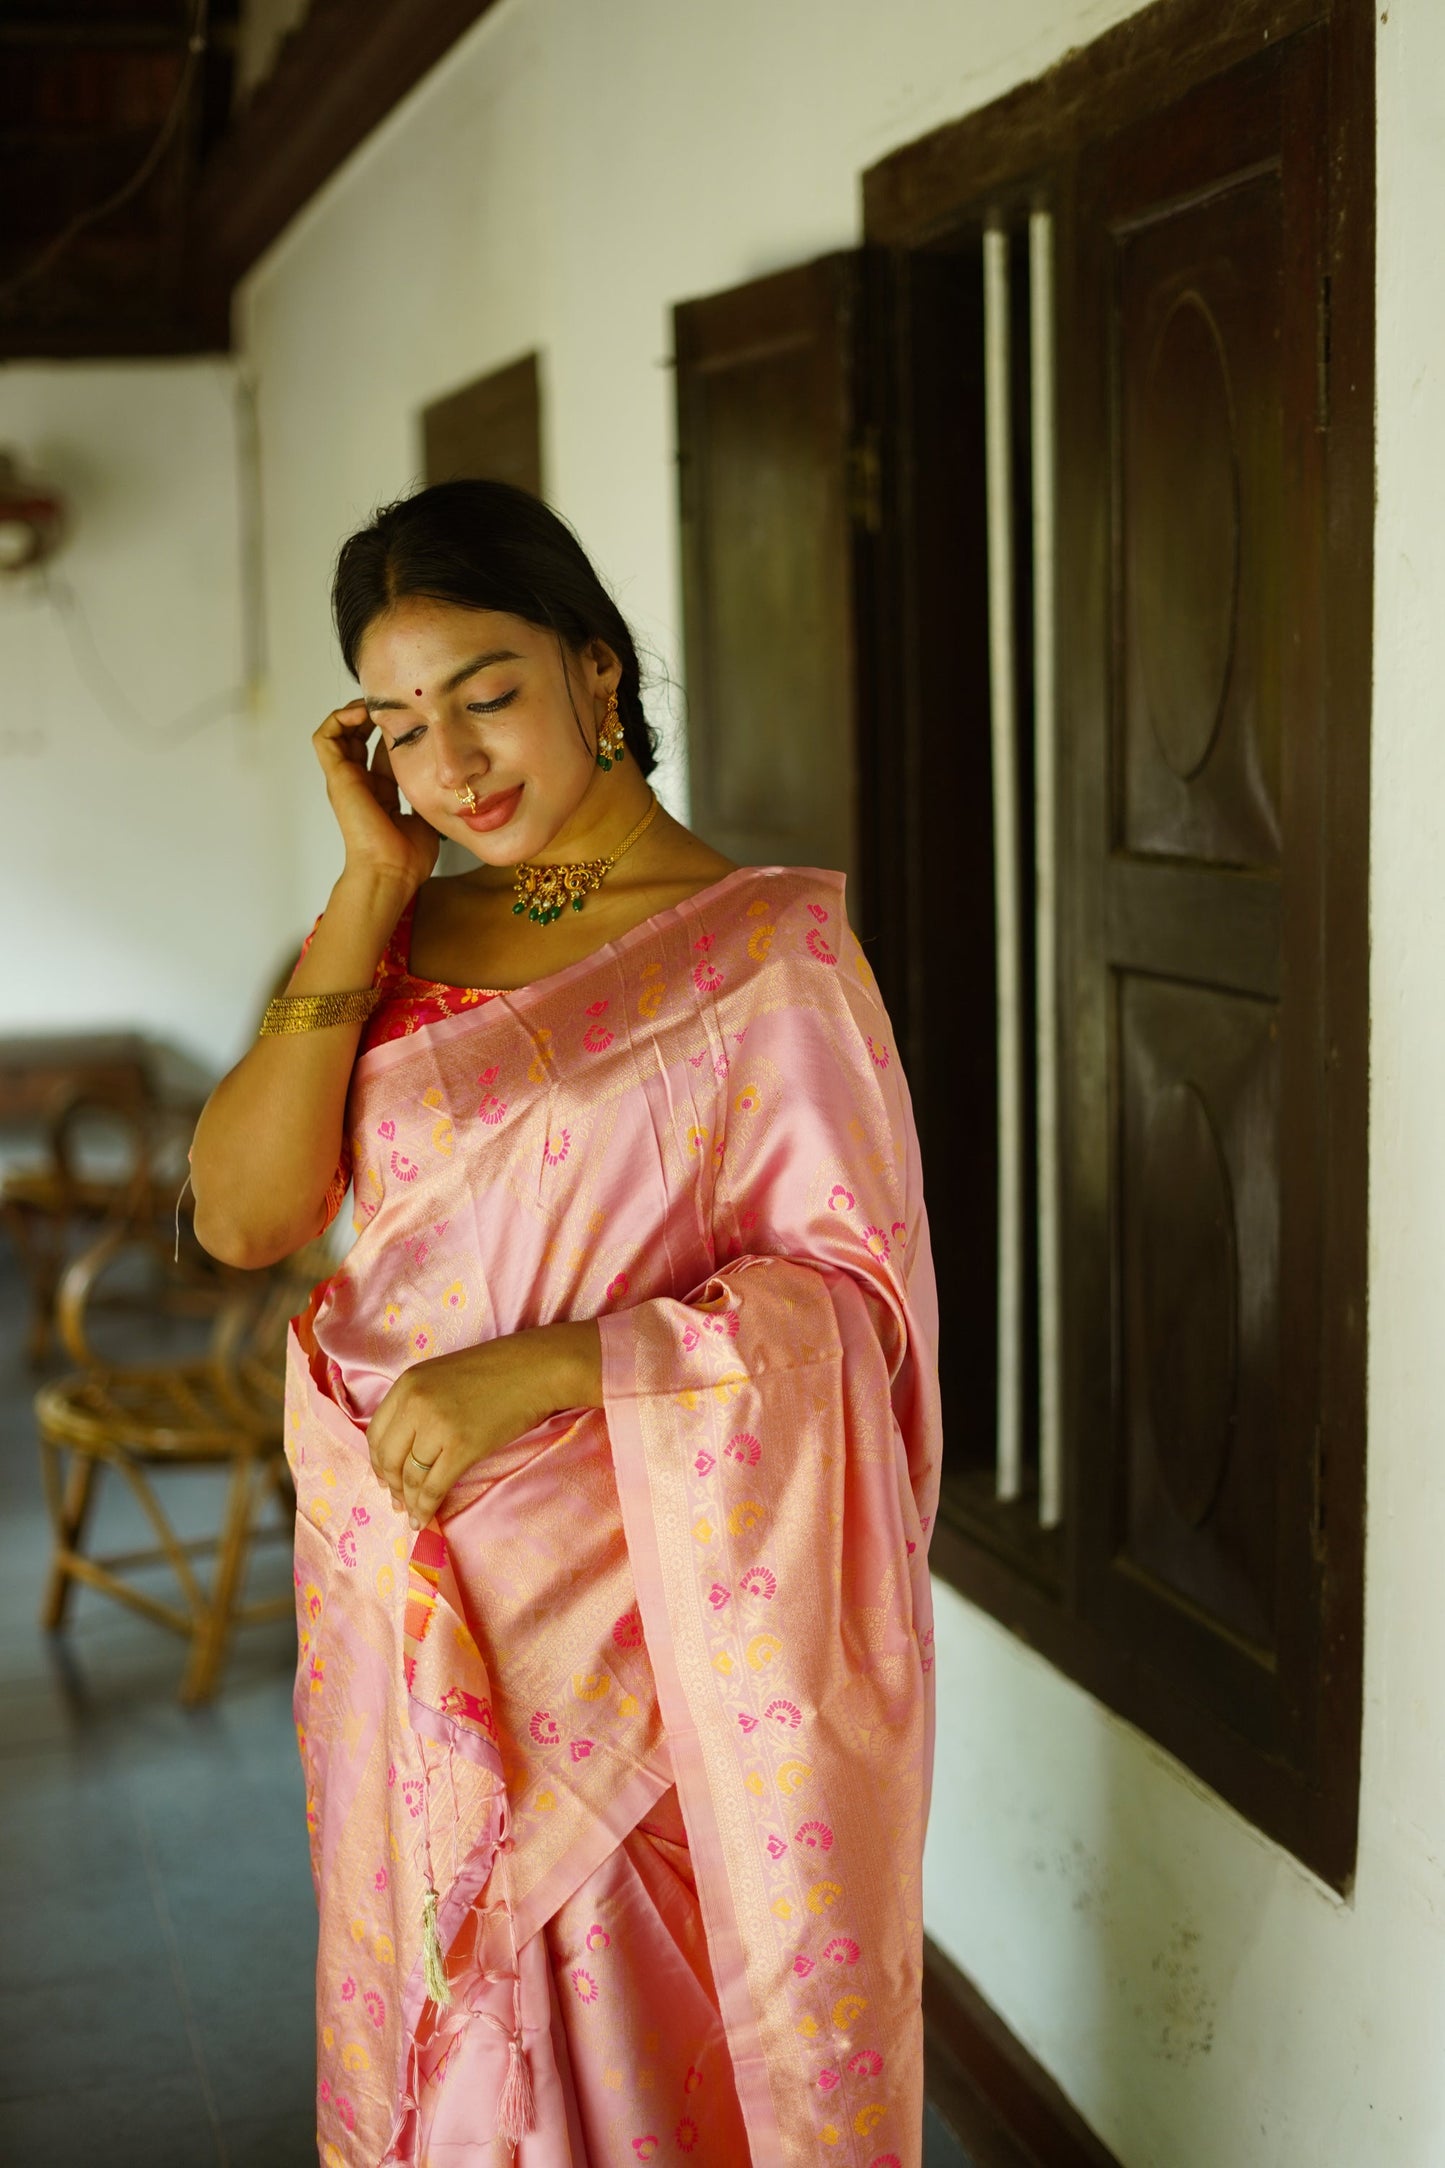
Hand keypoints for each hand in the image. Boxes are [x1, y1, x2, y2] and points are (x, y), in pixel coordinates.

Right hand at [313, 701, 438, 890]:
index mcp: (379, 794)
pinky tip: (363, 713)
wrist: (391, 871)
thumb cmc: (407, 858)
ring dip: (353, 713)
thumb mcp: (427, 817)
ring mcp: (346, 780)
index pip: (381, 753)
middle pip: (357, 738)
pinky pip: (325, 738)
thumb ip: (430, 797)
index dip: (394, 733)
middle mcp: (359, 784)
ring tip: (375, 705)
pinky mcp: (337, 777)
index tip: (414, 718)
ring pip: (337, 733)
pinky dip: (339, 719)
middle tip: (392, 707)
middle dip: (372, 717)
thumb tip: (446, 782)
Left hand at [368, 1321, 602, 1526]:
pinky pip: (433, 1486)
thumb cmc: (495, 1371)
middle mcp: (415, 1403)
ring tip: (413, 1515)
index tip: (385, 1478)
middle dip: (391, 1485)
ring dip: (409, 1501)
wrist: (536, 1370)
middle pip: (388, 1458)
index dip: (378, 1462)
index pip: (375, 1433)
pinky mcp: (461, 1447)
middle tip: (397, 1502)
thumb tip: (403, 1448)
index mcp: (407, 1383)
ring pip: (410, 1476)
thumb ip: (417, 1404)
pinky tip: (424, 1519)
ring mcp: (437, 1425)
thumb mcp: (441, 1377)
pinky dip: (426, 1507)